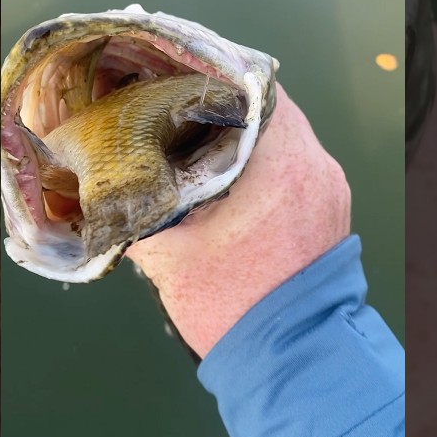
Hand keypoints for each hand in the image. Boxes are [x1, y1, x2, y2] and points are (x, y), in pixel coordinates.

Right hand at [125, 84, 350, 357]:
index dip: (209, 74)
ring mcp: (329, 188)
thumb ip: (138, 208)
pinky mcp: (330, 210)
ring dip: (241, 134)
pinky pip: (294, 166)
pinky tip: (223, 176)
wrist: (292, 363)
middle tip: (173, 103)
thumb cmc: (235, 308)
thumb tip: (106, 183)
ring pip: (282, 136)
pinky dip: (261, 162)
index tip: (173, 74)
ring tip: (193, 139)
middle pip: (266, 108)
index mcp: (283, 163)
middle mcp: (316, 166)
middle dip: (219, 104)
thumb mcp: (169, 254)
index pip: (251, 86)